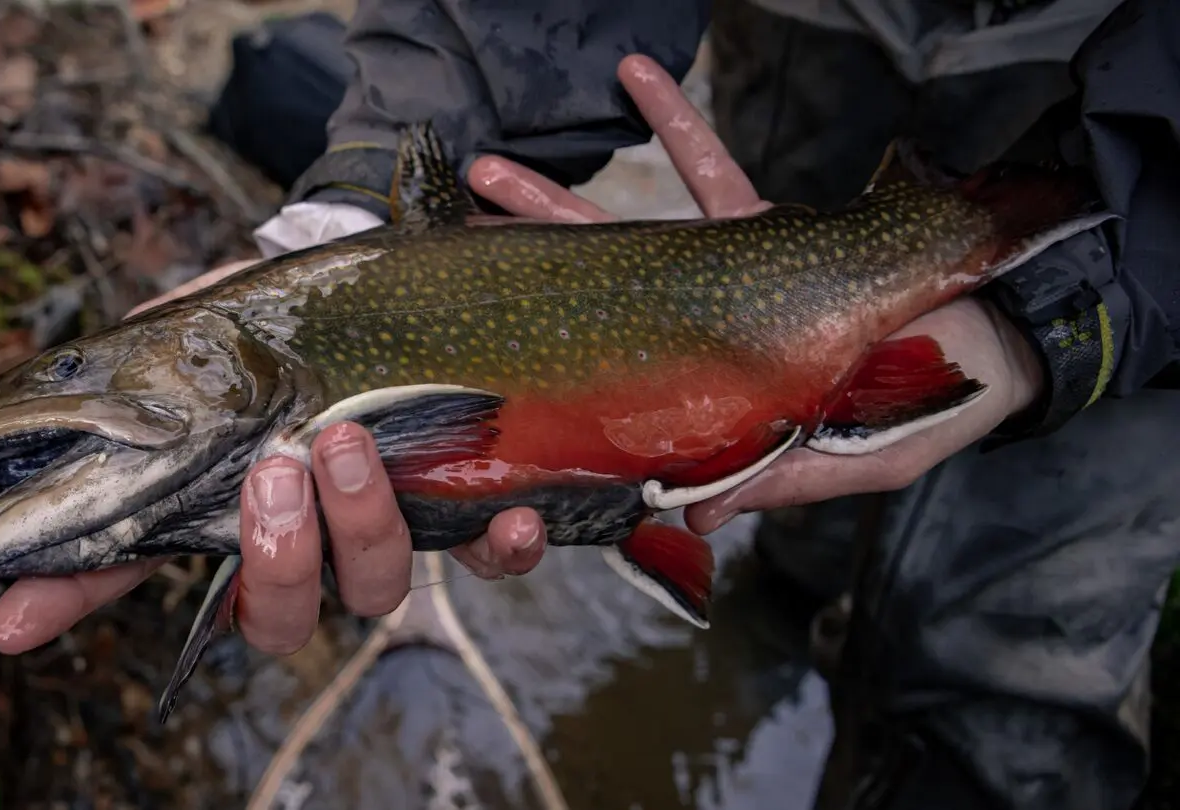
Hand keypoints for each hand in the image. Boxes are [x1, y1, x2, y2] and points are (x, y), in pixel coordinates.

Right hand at [0, 279, 547, 655]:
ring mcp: (384, 536)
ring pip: (372, 591)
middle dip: (274, 557)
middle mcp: (304, 542)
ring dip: (361, 530)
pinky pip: (487, 563)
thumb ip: (165, 349)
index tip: (9, 621)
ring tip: (346, 443)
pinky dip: (500, 548)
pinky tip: (508, 514)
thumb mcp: (217, 316)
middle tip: (272, 472)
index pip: (130, 571)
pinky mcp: (467, 512)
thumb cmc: (291, 309)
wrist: (395, 275)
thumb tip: (93, 377)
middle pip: (276, 614)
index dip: (69, 600)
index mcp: (223, 506)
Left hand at [461, 55, 1044, 535]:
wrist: (989, 347)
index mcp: (707, 397)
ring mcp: (721, 280)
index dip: (550, 384)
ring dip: (557, 203)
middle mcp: (695, 339)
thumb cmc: (919, 415)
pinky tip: (635, 76)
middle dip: (517, 287)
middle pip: (585, 309)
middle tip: (447, 259)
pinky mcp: (764, 227)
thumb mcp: (848, 463)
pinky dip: (673, 124)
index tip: (481, 370)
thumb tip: (692, 517)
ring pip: (622, 238)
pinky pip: (709, 167)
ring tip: (488, 169)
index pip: (612, 393)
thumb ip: (773, 476)